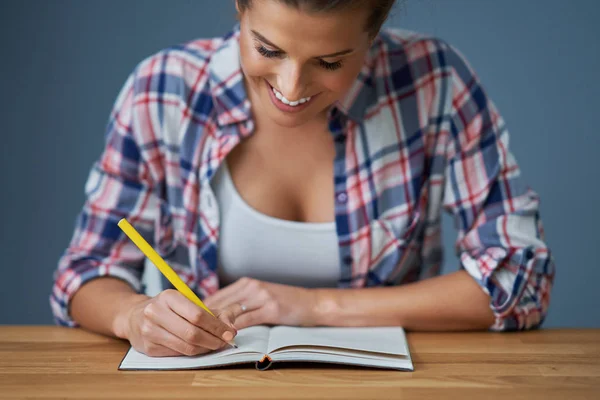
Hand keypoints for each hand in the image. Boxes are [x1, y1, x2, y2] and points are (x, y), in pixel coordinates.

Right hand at [115, 289, 242, 356]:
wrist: (135, 316)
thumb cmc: (167, 308)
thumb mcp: (186, 302)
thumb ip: (211, 312)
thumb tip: (231, 326)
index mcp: (168, 297)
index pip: (198, 315)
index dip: (217, 326)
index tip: (230, 332)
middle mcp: (155, 312)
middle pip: (192, 333)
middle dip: (213, 339)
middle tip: (224, 341)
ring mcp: (149, 331)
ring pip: (186, 346)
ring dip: (205, 348)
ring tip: (214, 345)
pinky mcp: (148, 347)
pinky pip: (177, 354)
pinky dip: (193, 352)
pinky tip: (199, 348)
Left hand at [204, 278, 317, 328]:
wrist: (312, 303)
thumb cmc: (285, 302)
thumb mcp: (261, 296)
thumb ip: (241, 302)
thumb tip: (216, 314)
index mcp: (246, 283)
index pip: (216, 296)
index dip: (202, 311)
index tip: (193, 323)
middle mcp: (251, 286)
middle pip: (220, 303)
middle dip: (205, 320)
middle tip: (195, 334)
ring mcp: (261, 296)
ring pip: (230, 312)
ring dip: (217, 326)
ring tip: (207, 338)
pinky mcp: (270, 309)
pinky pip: (245, 321)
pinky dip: (234, 331)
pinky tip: (227, 338)